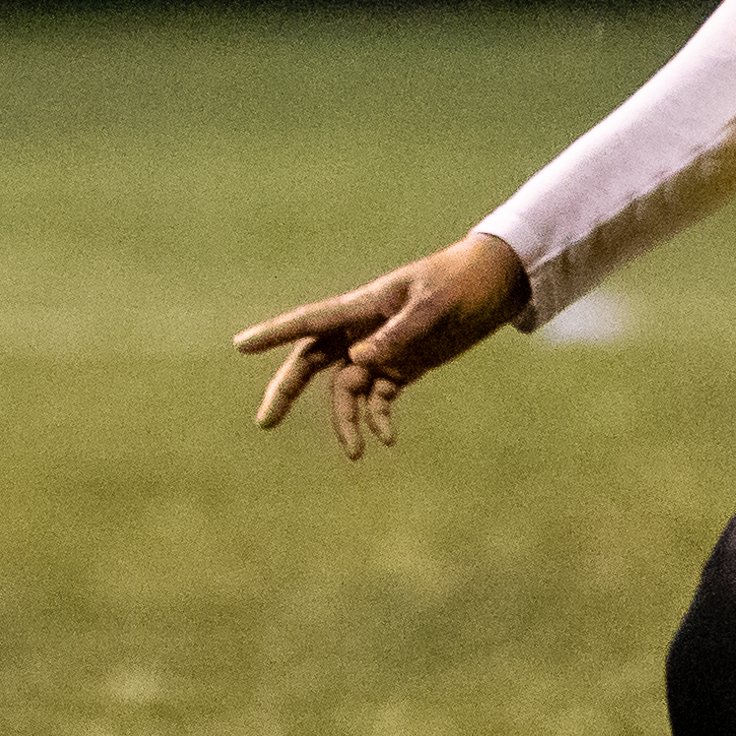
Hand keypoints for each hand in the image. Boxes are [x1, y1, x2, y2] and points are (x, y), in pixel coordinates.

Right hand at [231, 233, 529, 459]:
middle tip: (265, 422)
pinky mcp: (402, 367)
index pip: (309, 322)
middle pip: (311, 362)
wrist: (495, 284)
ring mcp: (380, 350)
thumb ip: (398, 334)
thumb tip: (358, 361)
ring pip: (344, 389)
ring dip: (345, 419)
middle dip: (287, 391)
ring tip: (355, 451)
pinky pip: (378, 398)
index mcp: (363, 306)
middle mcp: (362, 330)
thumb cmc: (461, 283)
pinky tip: (387, 439)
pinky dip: (378, 419)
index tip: (240, 345)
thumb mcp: (434, 307)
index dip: (274, 334)